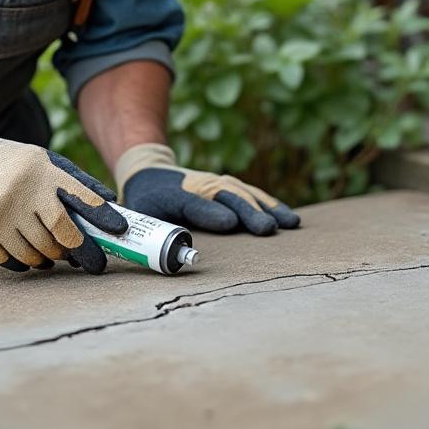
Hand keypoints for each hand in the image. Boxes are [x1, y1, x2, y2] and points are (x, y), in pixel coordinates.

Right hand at [0, 119, 126, 272]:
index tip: (119, 231)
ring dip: (50, 258)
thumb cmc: (13, 166)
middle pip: (61, 234)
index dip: (103, 218)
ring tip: (53, 255)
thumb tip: (110, 201)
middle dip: (77, 250)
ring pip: (37, 253)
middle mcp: (23, 193)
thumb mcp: (44, 161)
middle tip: (83, 257)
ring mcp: (0, 215)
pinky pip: (13, 261)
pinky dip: (25, 263)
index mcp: (43, 173)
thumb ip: (76, 181)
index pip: (81, 199)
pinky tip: (30, 257)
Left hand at [114, 143, 299, 235]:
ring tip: (289, 223)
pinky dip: (270, 204)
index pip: (193, 202)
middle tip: (268, 230)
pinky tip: (288, 217)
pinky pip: (251, 194)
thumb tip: (164, 257)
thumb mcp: (138, 215)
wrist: (150, 170)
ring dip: (267, 208)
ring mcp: (216, 183)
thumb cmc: (145, 201)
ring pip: (244, 193)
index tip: (229, 224)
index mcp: (173, 194)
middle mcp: (200, 184)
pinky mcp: (227, 186)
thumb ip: (147, 233)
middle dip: (249, 212)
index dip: (209, 211)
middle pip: (227, 197)